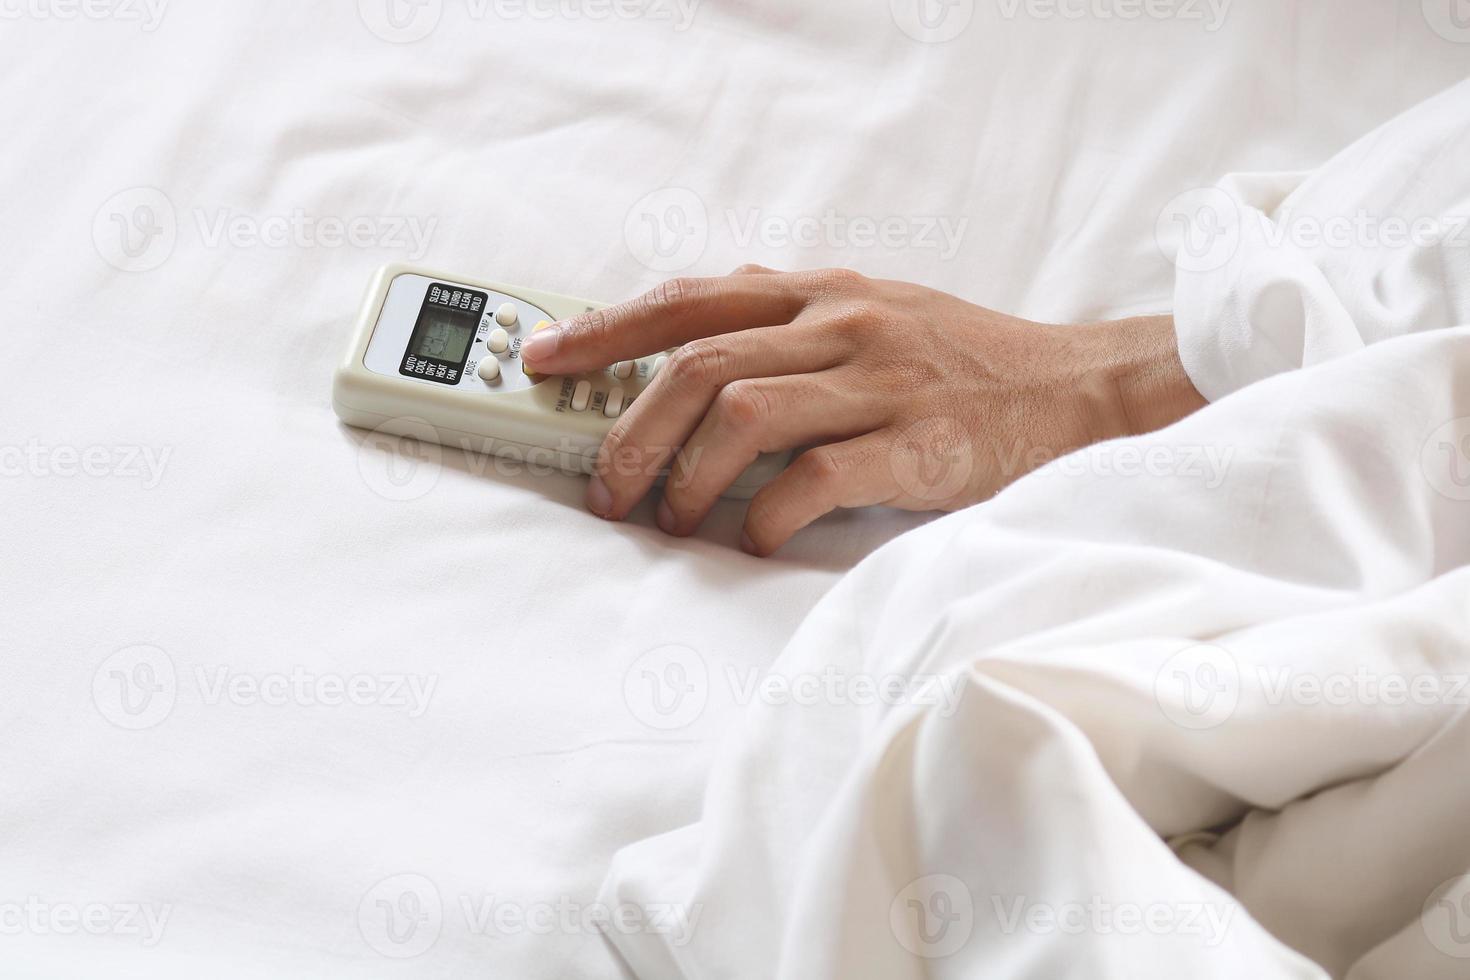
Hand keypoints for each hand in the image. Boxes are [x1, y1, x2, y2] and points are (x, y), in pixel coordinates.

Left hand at [518, 267, 1204, 555]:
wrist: (1079, 389)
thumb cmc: (966, 363)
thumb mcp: (876, 318)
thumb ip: (793, 331)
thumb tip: (692, 364)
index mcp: (824, 292)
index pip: (692, 298)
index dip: (607, 327)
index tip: (543, 358)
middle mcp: (843, 324)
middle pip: (699, 362)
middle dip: (629, 427)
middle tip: (603, 485)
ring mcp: (880, 380)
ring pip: (743, 411)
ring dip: (687, 474)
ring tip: (671, 519)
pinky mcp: (917, 443)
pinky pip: (814, 478)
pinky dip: (766, 514)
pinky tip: (755, 539)